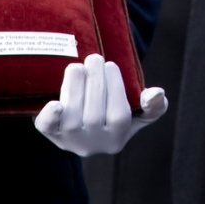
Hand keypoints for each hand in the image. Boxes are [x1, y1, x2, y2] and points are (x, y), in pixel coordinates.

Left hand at [34, 53, 167, 155]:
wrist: (83, 130)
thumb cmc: (115, 115)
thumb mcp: (141, 113)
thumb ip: (154, 105)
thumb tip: (156, 93)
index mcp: (116, 139)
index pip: (119, 115)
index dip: (115, 89)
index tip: (111, 65)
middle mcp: (93, 144)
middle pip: (94, 115)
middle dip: (95, 82)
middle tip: (94, 58)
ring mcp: (69, 141)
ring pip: (72, 118)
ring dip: (74, 88)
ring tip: (77, 67)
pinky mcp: (50, 134)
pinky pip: (47, 129)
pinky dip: (50, 116)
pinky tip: (54, 103)